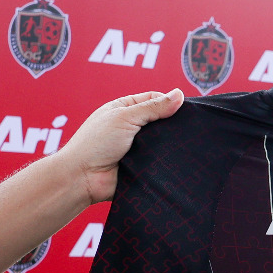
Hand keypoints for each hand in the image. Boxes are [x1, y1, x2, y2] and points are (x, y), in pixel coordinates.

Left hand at [56, 89, 183, 204]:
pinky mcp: (141, 166)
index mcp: (124, 109)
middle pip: (160, 121)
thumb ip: (153, 107)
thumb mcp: (125, 117)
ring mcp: (137, 148)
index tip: (185, 109)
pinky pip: (159, 161)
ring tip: (187, 144)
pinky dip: (166, 161)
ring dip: (170, 143)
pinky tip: (178, 160)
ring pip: (162, 142)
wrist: (82, 178)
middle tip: (190, 128)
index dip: (169, 102)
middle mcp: (131, 127)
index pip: (153, 99)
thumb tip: (180, 95)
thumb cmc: (95, 143)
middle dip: (172, 124)